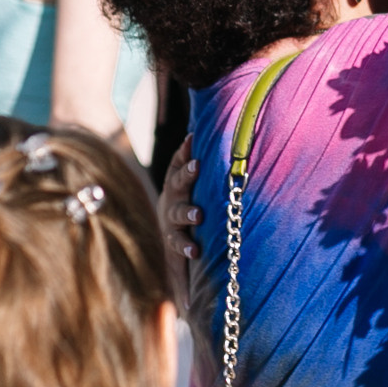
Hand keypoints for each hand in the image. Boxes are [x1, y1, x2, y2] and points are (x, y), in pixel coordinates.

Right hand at [161, 137, 200, 262]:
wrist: (172, 232)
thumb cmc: (190, 199)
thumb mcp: (194, 182)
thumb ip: (201, 163)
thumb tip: (216, 135)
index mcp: (178, 180)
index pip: (178, 161)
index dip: (184, 150)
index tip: (192, 139)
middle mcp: (173, 196)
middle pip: (177, 182)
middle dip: (187, 174)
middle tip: (196, 166)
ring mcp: (171, 217)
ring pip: (178, 213)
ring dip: (187, 213)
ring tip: (198, 215)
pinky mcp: (173, 238)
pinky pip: (177, 243)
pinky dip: (186, 247)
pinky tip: (195, 251)